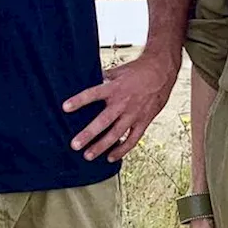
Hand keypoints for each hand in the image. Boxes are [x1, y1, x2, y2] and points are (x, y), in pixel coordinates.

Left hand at [63, 50, 178, 161]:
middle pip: (103, 121)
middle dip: (88, 134)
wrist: (162, 71)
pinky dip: (122, 149)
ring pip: (116, 134)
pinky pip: (133, 139)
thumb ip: (103, 78)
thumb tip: (88, 80)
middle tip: (75, 145)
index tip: (65, 107)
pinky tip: (110, 157)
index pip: (93, 94)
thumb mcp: (119, 70)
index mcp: (115, 88)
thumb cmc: (139, 70)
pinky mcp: (144, 121)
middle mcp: (123, 103)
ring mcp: (134, 114)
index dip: (79, 101)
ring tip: (88, 155)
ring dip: (101, 146)